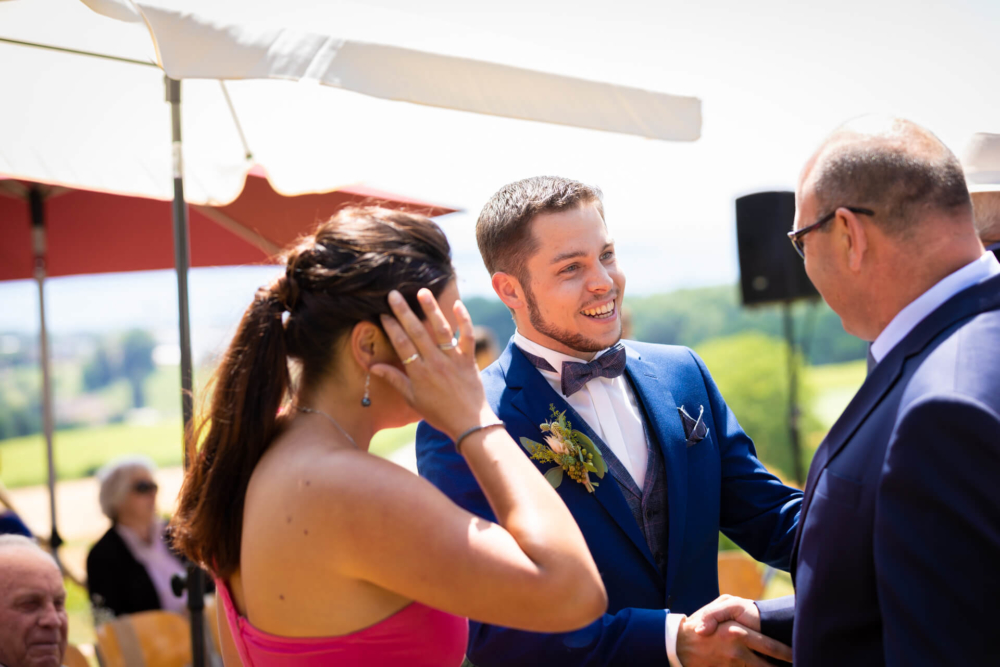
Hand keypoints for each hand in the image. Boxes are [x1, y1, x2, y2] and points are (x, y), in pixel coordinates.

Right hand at [372, 289, 494, 439]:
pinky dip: (464, 320)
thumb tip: (373, 366)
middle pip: (417, 332)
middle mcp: (435, 363)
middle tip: (393, 294)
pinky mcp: (469, 359)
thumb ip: (394, 380)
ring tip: (422, 292)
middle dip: (403, 312)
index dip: (391, 327)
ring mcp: (453, 359)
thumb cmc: (438, 413)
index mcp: (418, 372)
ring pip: (441, 330)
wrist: (469, 423)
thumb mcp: (411, 399)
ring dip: (431, 309)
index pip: (401, 344)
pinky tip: (457, 304)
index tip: (382, 313)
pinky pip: (467, 337)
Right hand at [676, 596, 790, 666]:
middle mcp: (737, 651)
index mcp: (737, 632)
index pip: (771, 646)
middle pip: (768, 666)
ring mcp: (731, 665)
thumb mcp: (716, 607)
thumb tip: (755, 616)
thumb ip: (734, 608)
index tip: (797, 654)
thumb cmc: (700, 624)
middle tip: (796, 664)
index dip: (787, 654)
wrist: (677, 644)